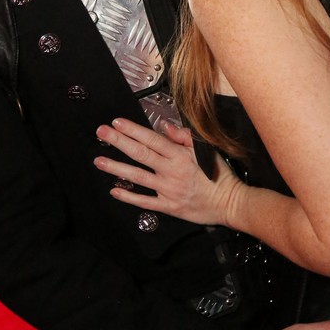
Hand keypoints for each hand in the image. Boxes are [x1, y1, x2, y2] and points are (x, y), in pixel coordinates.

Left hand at [94, 118, 241, 225]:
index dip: (133, 130)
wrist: (229, 203)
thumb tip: (165, 126)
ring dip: (116, 168)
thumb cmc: (219, 175)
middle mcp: (171, 171)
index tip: (117, 122)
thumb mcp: (206, 150)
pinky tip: (114, 190)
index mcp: (180, 155)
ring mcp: (167, 190)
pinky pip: (144, 201)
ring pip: (137, 177)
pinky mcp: (168, 206)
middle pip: (140, 154)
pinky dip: (128, 196)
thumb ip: (185, 137)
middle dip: (119, 142)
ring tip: (99, 161)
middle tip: (101, 133)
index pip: (152, 139)